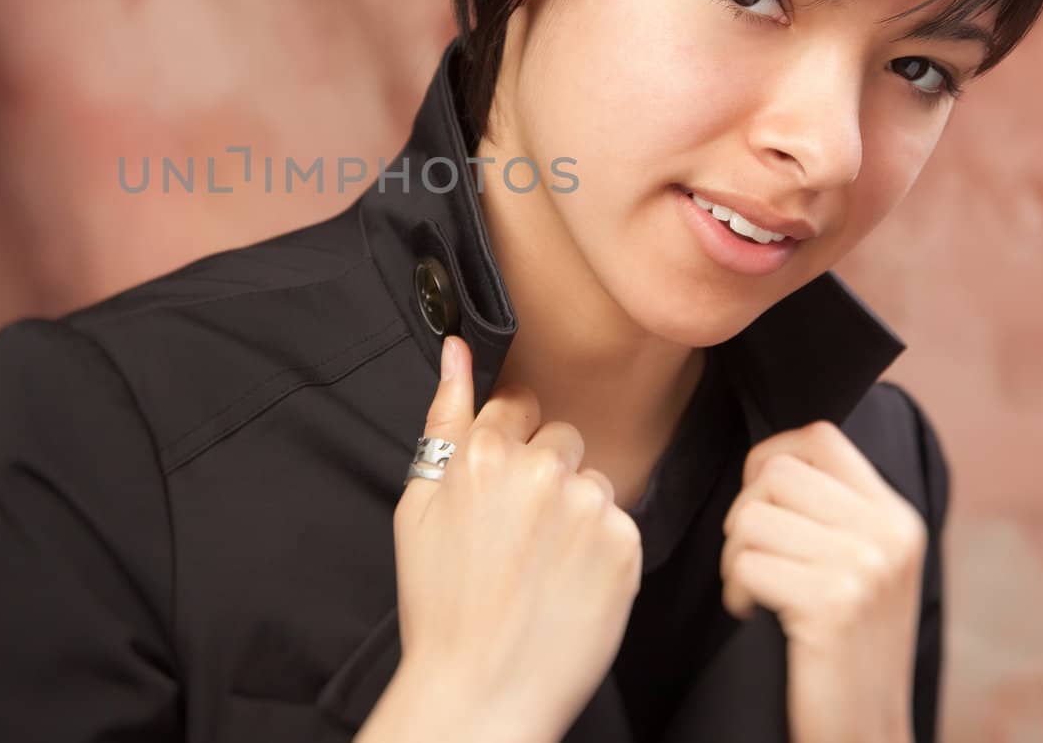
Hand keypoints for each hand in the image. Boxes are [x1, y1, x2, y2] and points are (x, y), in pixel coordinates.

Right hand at [385, 334, 643, 742]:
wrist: (482, 692)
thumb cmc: (441, 605)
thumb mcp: (417, 507)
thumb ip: (443, 419)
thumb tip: (457, 350)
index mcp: (480, 453)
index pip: (517, 403)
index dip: (509, 443)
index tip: (502, 481)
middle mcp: (539, 469)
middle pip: (561, 438)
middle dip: (546, 472)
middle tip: (519, 534)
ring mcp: (586, 506)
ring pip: (594, 480)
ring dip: (577, 510)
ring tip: (544, 566)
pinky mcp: (625, 544)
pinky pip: (619, 522)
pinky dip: (601, 549)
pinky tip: (570, 583)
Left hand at [720, 420, 925, 742]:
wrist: (866, 729)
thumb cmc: (846, 644)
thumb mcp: (862, 565)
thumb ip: (834, 509)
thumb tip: (770, 456)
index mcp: (896, 516)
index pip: (819, 437)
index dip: (770, 458)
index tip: (761, 504)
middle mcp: (889, 533)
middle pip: (775, 472)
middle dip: (744, 513)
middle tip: (753, 558)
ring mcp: (865, 567)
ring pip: (751, 518)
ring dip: (735, 557)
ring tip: (757, 590)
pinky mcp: (833, 604)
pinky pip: (745, 565)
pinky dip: (736, 592)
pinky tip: (757, 614)